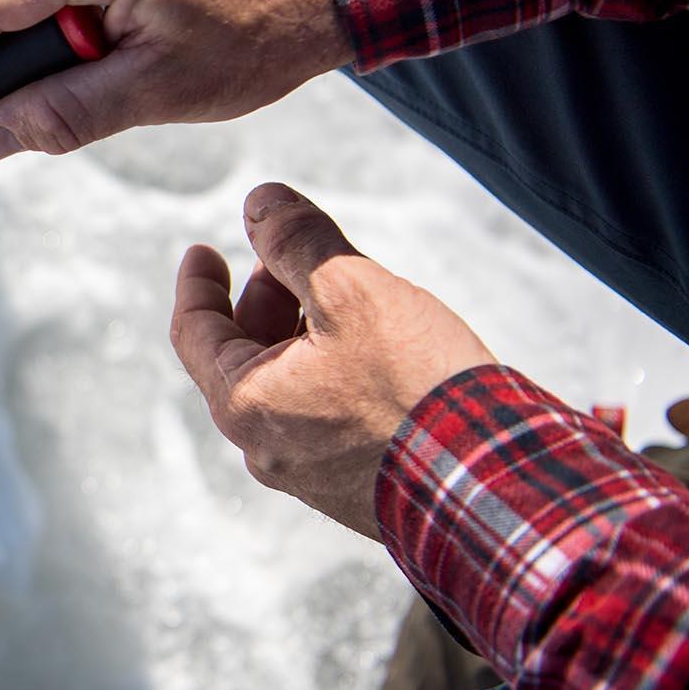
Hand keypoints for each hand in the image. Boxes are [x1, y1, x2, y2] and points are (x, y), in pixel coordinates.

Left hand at [170, 184, 495, 539]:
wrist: (494, 485)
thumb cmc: (416, 386)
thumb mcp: (351, 291)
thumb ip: (296, 241)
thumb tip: (259, 201)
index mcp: (245, 405)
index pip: (194, 332)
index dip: (197, 283)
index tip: (202, 250)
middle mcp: (266, 450)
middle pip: (243, 357)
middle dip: (263, 298)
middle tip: (291, 257)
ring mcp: (311, 475)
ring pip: (288, 387)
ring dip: (301, 334)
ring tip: (346, 292)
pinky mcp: (357, 488)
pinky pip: (325, 418)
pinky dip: (332, 373)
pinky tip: (378, 347)